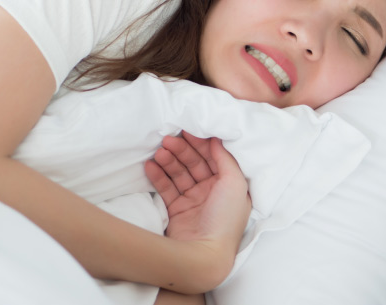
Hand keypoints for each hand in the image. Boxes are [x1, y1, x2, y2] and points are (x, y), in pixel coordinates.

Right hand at [145, 132, 251, 261]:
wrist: (203, 255)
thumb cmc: (224, 219)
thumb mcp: (235, 184)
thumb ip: (226, 158)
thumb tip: (217, 138)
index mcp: (229, 185)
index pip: (213, 157)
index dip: (201, 143)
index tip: (187, 130)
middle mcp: (212, 191)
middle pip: (194, 163)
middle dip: (182, 150)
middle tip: (167, 139)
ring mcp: (193, 201)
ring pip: (179, 173)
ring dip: (169, 160)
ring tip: (159, 152)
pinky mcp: (176, 210)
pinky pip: (166, 187)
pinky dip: (158, 175)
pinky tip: (150, 165)